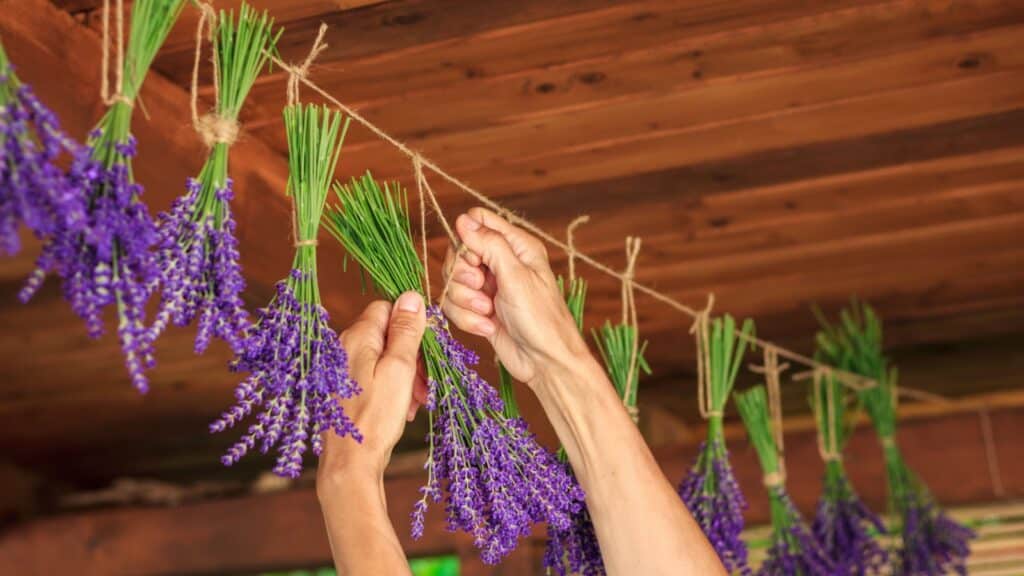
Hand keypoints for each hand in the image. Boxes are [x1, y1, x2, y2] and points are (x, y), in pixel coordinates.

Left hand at [318, 292, 427, 480]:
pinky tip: (404, 409)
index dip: (410, 324)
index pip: (387, 307)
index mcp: (357, 336)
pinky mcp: (347, 389)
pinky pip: (376, 376)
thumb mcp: (400, 369)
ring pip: (384, 357)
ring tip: (416, 401)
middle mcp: (345, 347)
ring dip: (406, 374)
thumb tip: (411, 295)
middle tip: (425, 383)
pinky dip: (394, 387)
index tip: (426, 349)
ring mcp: (343, 369)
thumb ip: (406, 331)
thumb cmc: (376, 416)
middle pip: (387, 333)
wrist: (350, 462)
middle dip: (412, 355)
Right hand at [441, 207, 588, 387]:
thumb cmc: (541, 318)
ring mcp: (487, 286)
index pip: (477, 221)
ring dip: (465, 301)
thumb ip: (489, 244)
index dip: (468, 239)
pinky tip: (488, 328)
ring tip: (488, 312)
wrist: (544, 362)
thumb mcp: (516, 276)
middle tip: (483, 290)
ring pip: (452, 281)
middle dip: (464, 276)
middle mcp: (500, 262)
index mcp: (516, 246)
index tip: (476, 260)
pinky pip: (453, 305)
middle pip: (457, 252)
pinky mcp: (477, 309)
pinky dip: (467, 319)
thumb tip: (463, 220)